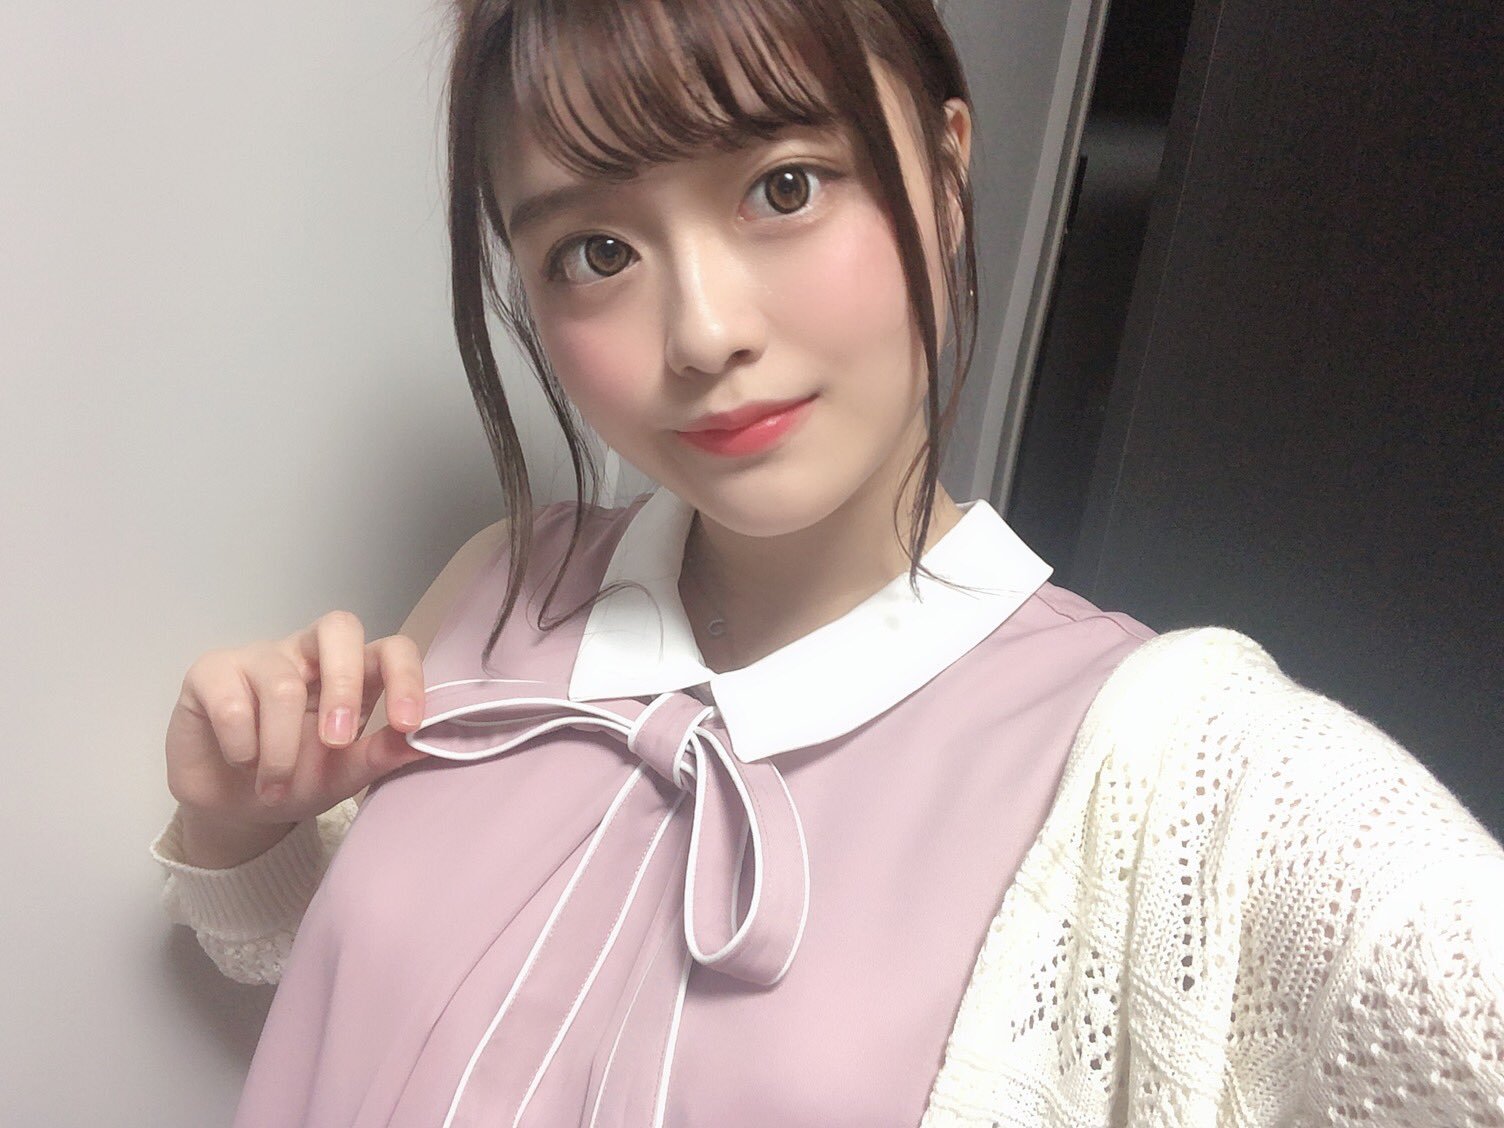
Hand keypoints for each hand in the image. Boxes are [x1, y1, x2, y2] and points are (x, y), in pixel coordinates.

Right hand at [164, 610, 427, 864]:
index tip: (407, 724)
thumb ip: (378, 756)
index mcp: (354, 672)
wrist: (231, 806)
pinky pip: (232, 702)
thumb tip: (421, 742)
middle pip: (339, 627)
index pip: (390, 648)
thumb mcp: (342, 776)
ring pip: (282, 683)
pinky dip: (242, 746)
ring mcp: (261, 657)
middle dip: (343, 685)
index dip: (405, 677)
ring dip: (281, 748)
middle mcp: (310, 653)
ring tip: (274, 785)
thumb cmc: (296, 780)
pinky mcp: (211, 671)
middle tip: (336, 743)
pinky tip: (242, 762)